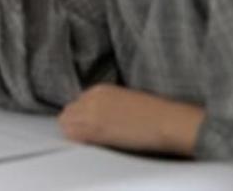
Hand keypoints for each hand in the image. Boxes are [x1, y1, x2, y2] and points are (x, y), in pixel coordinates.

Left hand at [58, 84, 203, 155]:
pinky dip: (78, 140)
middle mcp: (91, 99)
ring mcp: (90, 114)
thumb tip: (99, 117)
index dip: (82, 116)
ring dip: (74, 132)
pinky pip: (73, 135)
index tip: (91, 124)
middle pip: (68, 113)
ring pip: (66, 124)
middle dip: (74, 123)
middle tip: (87, 135)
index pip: (76, 103)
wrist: (166, 121)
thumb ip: (105, 104)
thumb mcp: (124, 99)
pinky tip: (92, 144)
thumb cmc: (154, 113)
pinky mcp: (95, 130)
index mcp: (99, 89)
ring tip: (90, 140)